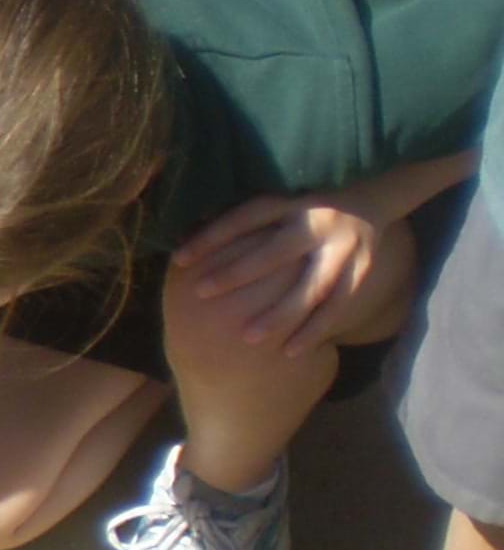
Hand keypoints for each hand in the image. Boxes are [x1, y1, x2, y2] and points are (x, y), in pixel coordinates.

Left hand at [175, 192, 388, 351]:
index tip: (178, 259)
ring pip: (311, 287)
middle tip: (201, 293)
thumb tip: (189, 228)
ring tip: (247, 337)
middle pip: (274, 252)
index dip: (210, 237)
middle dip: (236, 273)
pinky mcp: (361, 268)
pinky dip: (315, 329)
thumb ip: (246, 218)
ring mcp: (343, 247)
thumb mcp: (280, 200)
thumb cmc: (307, 204)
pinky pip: (338, 306)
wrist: (373, 197)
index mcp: (291, 202)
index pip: (244, 218)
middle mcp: (318, 222)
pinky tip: (291, 352)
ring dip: (279, 314)